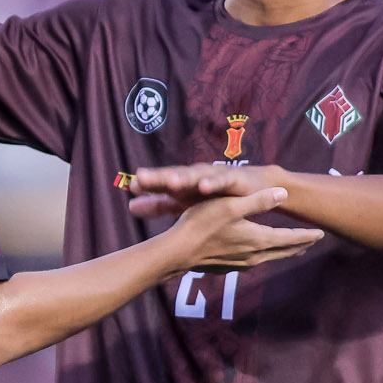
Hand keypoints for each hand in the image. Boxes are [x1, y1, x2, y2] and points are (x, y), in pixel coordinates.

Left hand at [124, 163, 282, 220]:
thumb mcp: (186, 202)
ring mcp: (214, 175)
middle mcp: (195, 176)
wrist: (253, 188)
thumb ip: (159, 204)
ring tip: (171, 182)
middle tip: (141, 178)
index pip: (161, 182)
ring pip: (196, 175)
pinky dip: (214, 183)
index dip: (147, 184)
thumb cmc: (213, 196)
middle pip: (174, 175)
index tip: (131, 187)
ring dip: (183, 177)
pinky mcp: (234, 179)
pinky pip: (223, 181)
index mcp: (181, 183)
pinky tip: (205, 187)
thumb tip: (129, 206)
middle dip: (158, 177)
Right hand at [160, 184, 322, 271]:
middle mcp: (254, 255)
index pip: (290, 238)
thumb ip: (260, 200)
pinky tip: (259, 254)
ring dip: (284, 252)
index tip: (321, 234)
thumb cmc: (202, 224)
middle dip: (300, 245)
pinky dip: (265, 256)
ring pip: (270, 257)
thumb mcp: (232, 206)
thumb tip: (284, 194)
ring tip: (292, 248)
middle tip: (313, 241)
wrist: (177, 252)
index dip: (307, 236)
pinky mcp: (227, 267)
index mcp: (258, 239)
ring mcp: (240, 264)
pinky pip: (254, 261)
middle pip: (284, 251)